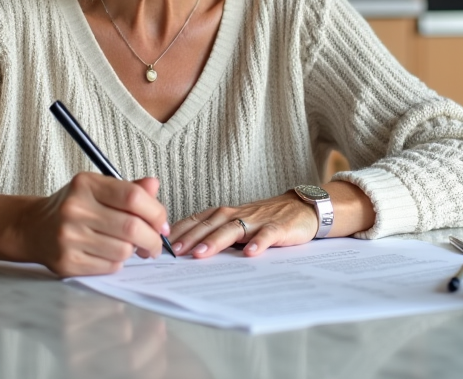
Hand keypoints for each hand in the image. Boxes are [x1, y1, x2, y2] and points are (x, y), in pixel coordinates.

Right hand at [25, 174, 169, 275]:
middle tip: (154, 243)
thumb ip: (128, 188)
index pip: (133, 196)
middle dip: (152, 239)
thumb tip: (154, 186)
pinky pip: (109, 267)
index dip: (156, 212)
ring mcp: (69, 237)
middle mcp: (75, 209)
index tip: (161, 223)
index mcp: (86, 184)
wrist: (34, 228)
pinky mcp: (67, 261)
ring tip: (127, 246)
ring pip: (123, 250)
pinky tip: (108, 254)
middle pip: (132, 227)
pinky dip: (116, 262)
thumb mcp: (97, 189)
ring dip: (132, 251)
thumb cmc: (73, 207)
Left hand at [168, 180, 375, 258]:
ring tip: (201, 254)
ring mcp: (257, 220)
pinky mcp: (278, 227)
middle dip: (190, 238)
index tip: (161, 244)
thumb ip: (216, 234)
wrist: (301, 208)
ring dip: (216, 240)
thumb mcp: (237, 224)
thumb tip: (186, 252)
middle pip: (210, 224)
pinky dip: (258, 243)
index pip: (197, 220)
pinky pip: (267, 234)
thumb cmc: (264, 219)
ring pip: (233, 229)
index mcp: (225, 214)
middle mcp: (238, 214)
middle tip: (174, 252)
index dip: (179, 231)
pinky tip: (250, 254)